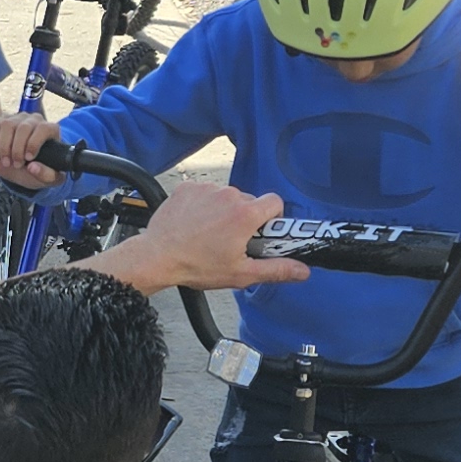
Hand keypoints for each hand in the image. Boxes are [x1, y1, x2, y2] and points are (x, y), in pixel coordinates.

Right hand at [0, 115, 63, 187]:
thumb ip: (47, 175)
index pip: (43, 128)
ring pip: (7, 125)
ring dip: (4, 146)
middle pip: (23, 128)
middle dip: (17, 149)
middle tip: (16, 165)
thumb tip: (32, 167)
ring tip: (6, 162)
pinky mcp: (2, 121)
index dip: (34, 143)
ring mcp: (17, 119)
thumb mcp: (49, 177)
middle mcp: (34, 120)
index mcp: (50, 129)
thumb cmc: (41, 168)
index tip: (28, 158)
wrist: (25, 167)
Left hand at [111, 182, 308, 292]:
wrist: (157, 257)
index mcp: (246, 214)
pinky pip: (205, 191)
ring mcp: (207, 188)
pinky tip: (194, 223)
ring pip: (226, 196)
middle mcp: (229, 195)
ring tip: (208, 233)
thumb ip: (276, 269)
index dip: (272, 217)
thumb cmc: (197, 266)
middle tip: (231, 239)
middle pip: (249, 200)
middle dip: (245, 217)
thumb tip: (303, 270)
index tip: (261, 231)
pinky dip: (203, 204)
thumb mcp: (241, 273)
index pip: (275, 202)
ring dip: (223, 210)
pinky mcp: (188, 187)